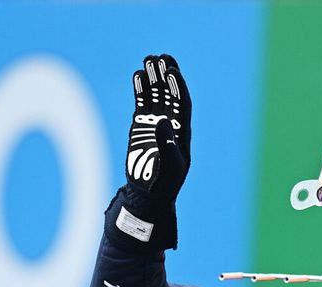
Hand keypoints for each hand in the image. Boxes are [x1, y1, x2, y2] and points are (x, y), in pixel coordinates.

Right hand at [110, 54, 190, 249]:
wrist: (148, 194)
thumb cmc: (165, 184)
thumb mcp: (171, 166)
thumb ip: (168, 144)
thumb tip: (164, 121)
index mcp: (183, 132)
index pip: (183, 103)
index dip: (178, 87)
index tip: (173, 71)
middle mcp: (171, 124)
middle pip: (170, 94)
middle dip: (167, 75)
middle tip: (162, 56)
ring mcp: (155, 123)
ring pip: (155, 95)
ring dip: (153, 77)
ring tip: (149, 59)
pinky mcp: (140, 126)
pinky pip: (141, 103)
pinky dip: (140, 89)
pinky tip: (138, 75)